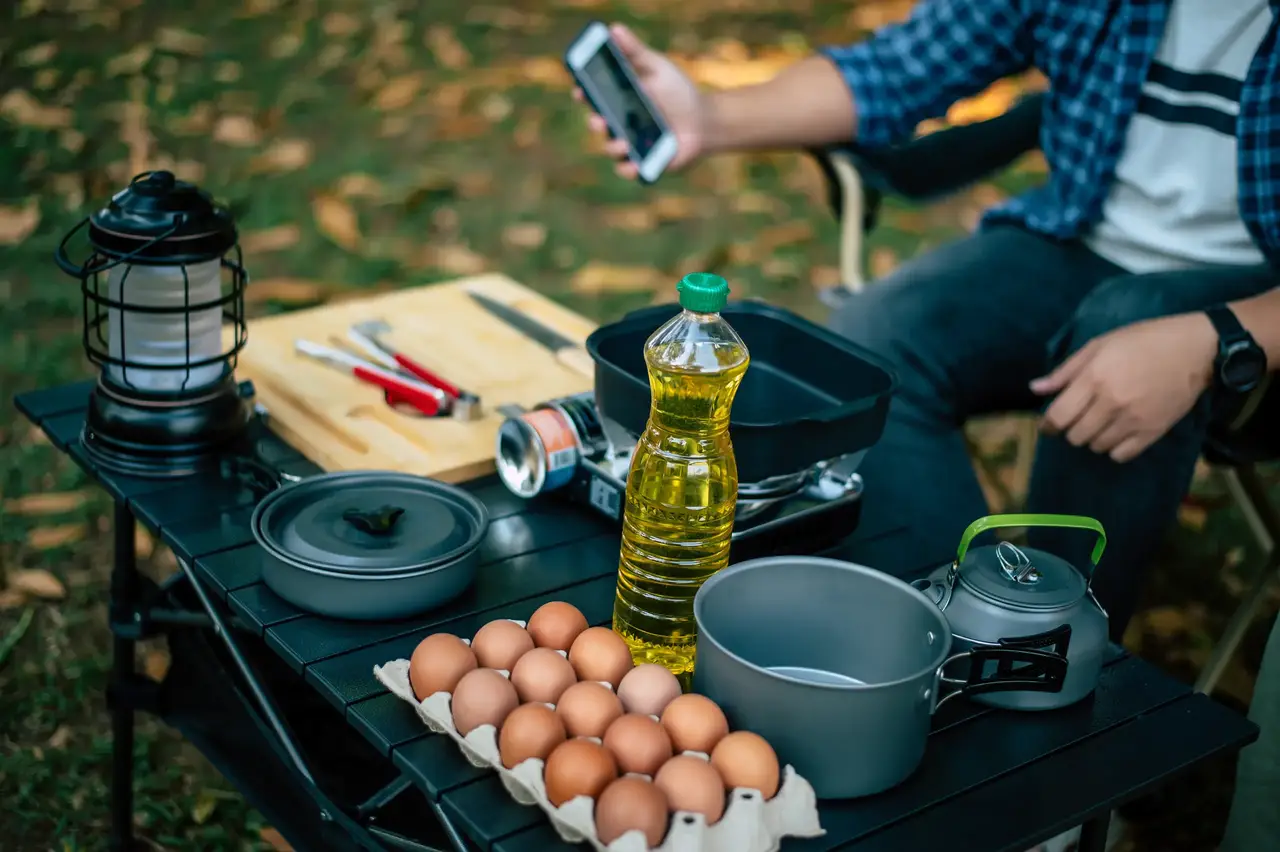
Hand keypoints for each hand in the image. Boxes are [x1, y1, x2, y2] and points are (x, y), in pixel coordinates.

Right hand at [573, 24, 707, 178]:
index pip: (593, 97)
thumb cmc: (677, 92)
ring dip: (612, 147)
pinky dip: (628, 169)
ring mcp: (630, 145)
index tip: (581, 89)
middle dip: (595, 122)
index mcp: (618, 100)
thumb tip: (614, 29)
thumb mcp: (657, 67)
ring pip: (611, 149)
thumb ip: (635, 52)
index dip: (584, 93)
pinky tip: (633, 164)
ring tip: (623, 142)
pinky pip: (629, 170)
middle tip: (601, 119)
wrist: (703, 120)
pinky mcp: (643, 163)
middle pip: (598, 124)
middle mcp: (619, 123)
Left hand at [1030, 312, 1217, 462]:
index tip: (1048, 424)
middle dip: (1071, 429)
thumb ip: (1065, 371)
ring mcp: (1134, 420)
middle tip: (1079, 418)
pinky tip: (1117, 433)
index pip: (1058, 417)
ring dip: (1092, 438)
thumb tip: (1035, 389)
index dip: (1048, 425)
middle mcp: (1111, 402)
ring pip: (1097, 447)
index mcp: (1095, 378)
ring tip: (1101, 422)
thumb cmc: (1144, 341)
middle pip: (1075, 436)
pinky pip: (1121, 455)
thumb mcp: (1099, 345)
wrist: (1195, 348)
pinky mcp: (1154, 431)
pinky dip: (1114, 449)